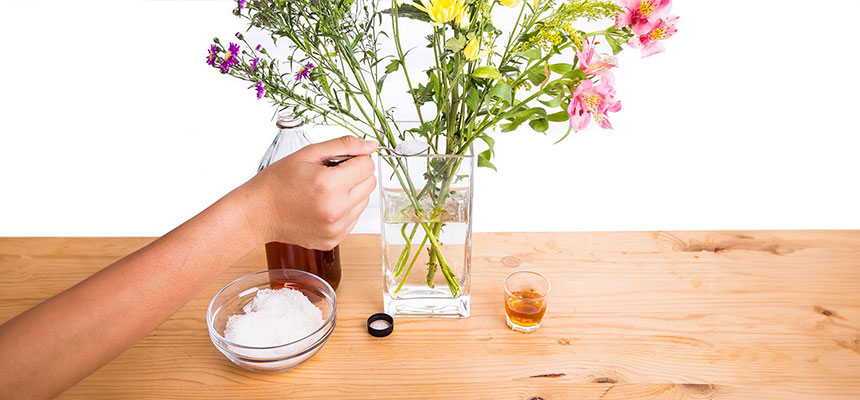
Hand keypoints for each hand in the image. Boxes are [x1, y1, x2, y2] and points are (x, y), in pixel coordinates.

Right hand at [242, 135, 377, 249]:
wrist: (258, 213)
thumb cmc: (278, 182)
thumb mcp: (308, 154)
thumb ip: (344, 146)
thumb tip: (371, 145)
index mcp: (330, 186)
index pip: (368, 166)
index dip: (356, 158)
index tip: (340, 160)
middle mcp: (336, 210)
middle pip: (370, 183)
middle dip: (356, 174)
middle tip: (331, 174)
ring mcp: (336, 228)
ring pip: (364, 201)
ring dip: (351, 193)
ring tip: (324, 191)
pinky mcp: (334, 240)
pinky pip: (354, 218)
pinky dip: (344, 209)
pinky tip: (322, 205)